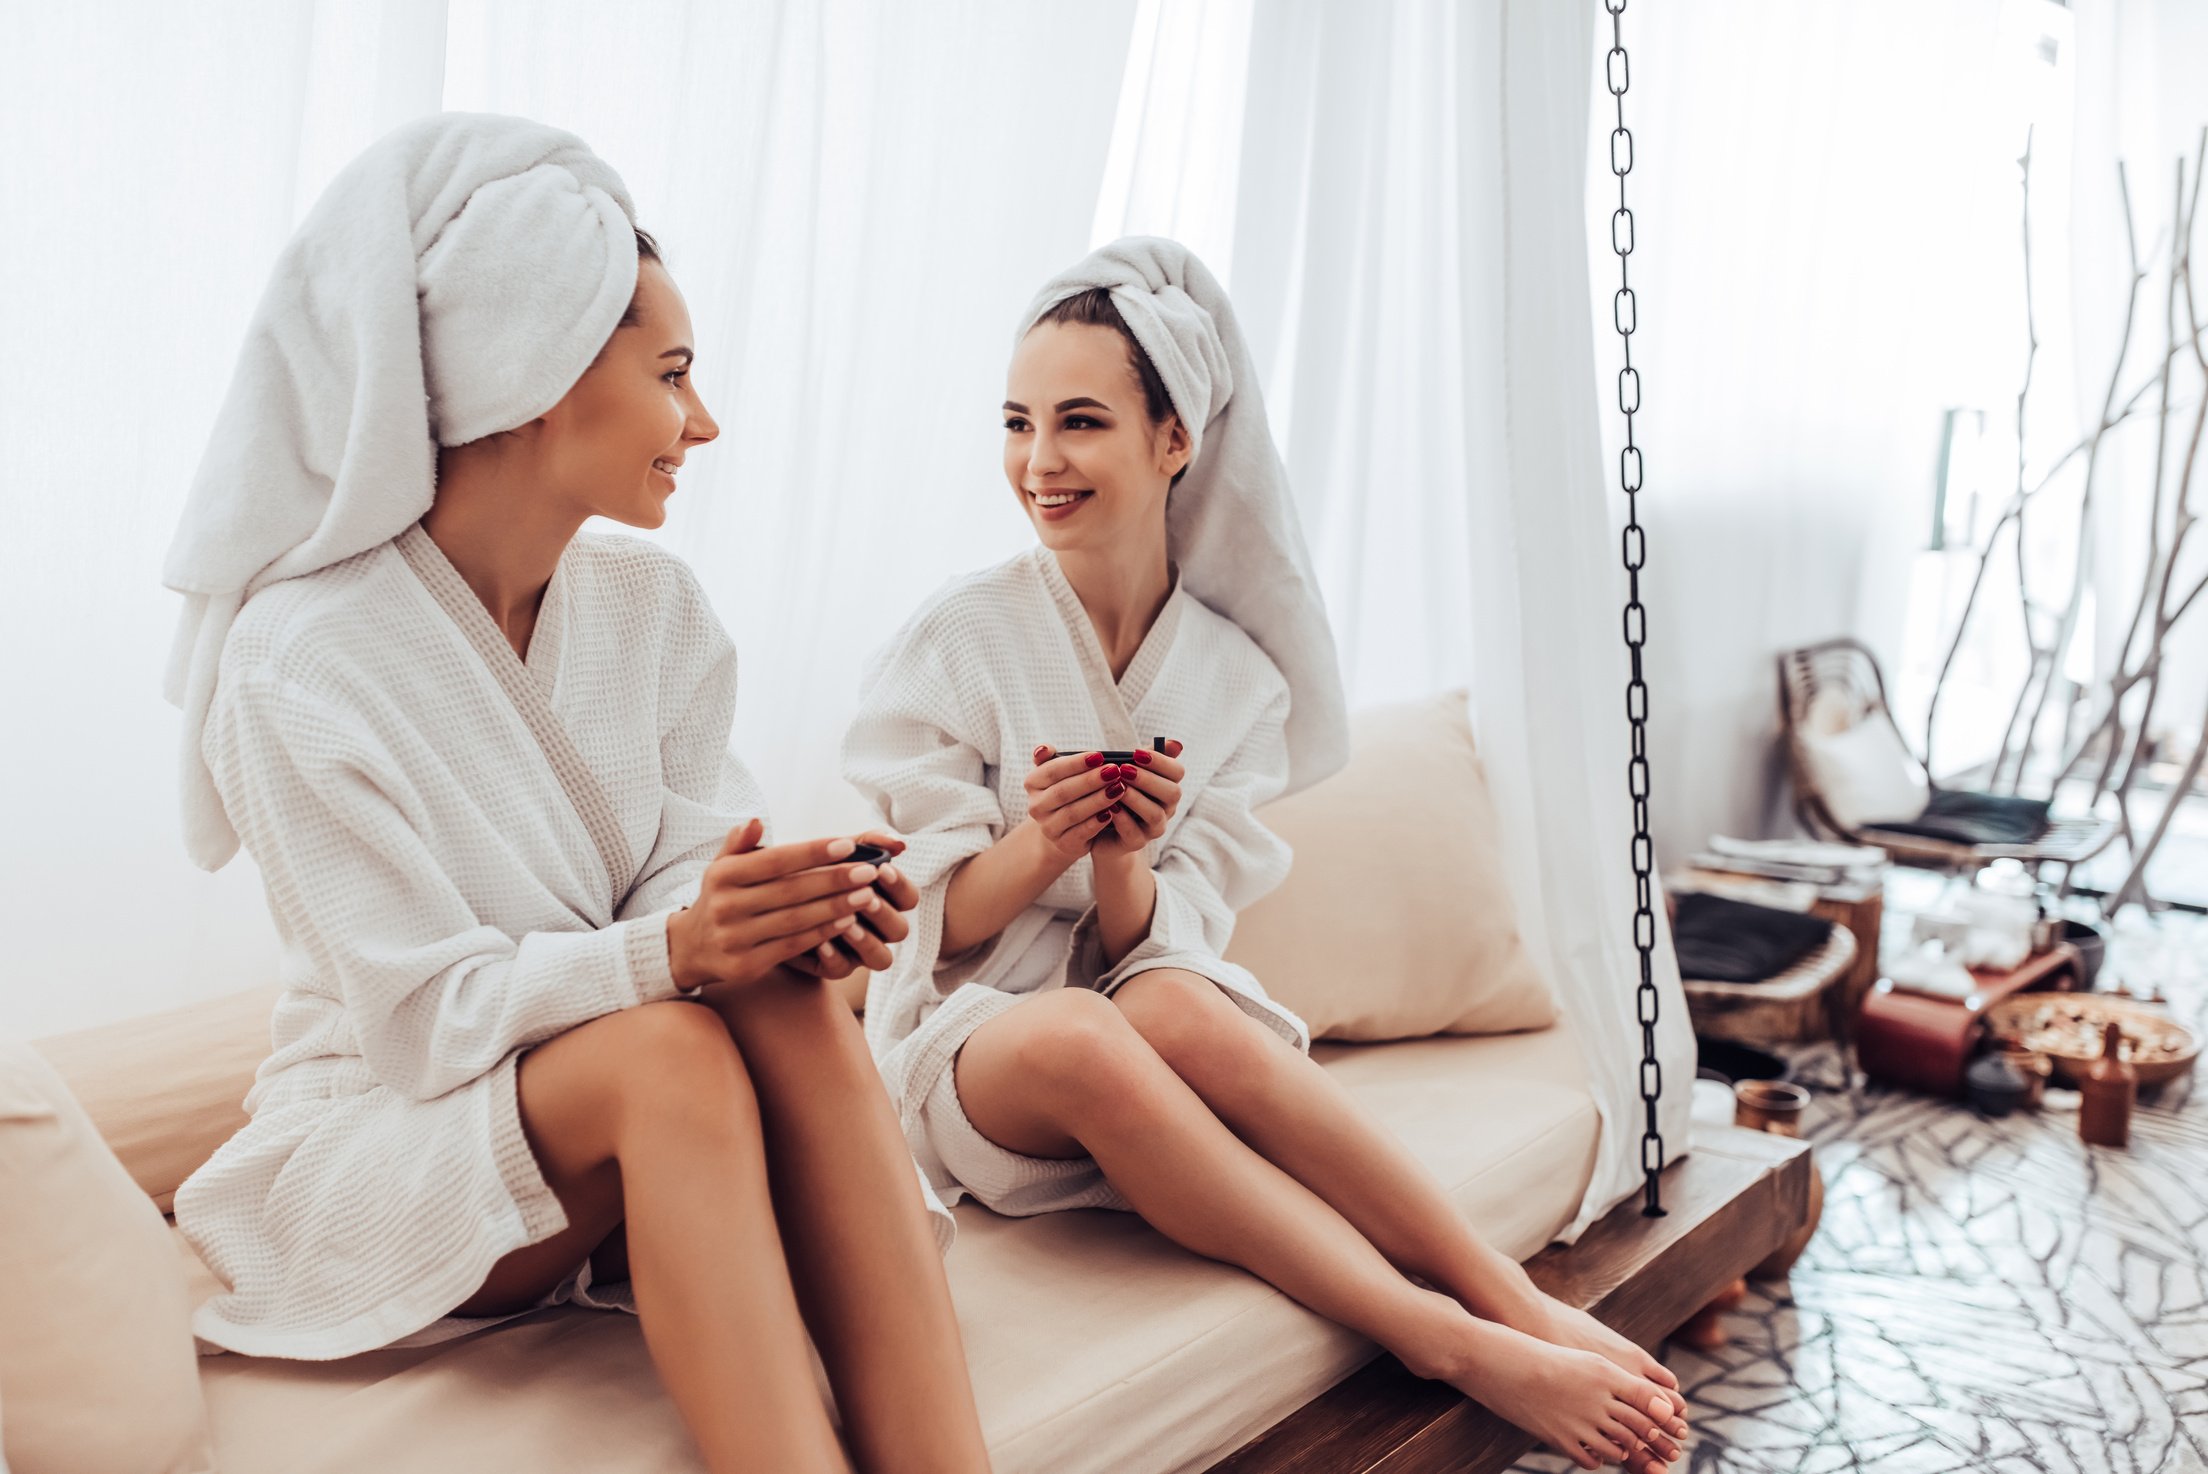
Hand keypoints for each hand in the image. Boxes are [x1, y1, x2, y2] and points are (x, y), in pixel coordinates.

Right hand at [666, 820, 892, 990]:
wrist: (691, 948)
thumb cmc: (721, 897)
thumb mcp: (722, 866)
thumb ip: (740, 843)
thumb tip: (756, 821)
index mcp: (722, 875)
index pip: (775, 861)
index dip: (813, 853)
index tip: (848, 844)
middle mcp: (726, 906)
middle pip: (791, 891)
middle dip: (834, 880)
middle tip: (870, 871)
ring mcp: (735, 938)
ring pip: (796, 920)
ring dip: (836, 907)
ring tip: (868, 895)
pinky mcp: (746, 965)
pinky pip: (793, 946)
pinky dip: (822, 933)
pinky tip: (848, 921)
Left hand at [784, 830, 919, 977]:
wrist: (770, 899)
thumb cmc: (811, 870)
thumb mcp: (836, 852)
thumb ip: (868, 843)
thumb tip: (900, 844)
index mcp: (885, 899)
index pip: (909, 897)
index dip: (899, 886)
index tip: (881, 869)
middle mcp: (878, 929)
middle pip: (900, 930)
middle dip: (885, 914)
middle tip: (867, 898)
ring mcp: (859, 951)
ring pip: (881, 958)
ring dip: (867, 941)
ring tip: (848, 924)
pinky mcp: (833, 966)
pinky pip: (841, 969)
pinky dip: (834, 956)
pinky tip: (820, 942)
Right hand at [1022, 747, 1123, 863]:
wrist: (1062, 829)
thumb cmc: (1064, 791)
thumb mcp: (1056, 773)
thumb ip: (1050, 758)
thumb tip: (1043, 749)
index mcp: (1033, 783)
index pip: (1052, 770)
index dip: (1076, 763)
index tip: (1099, 756)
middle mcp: (1036, 806)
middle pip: (1063, 791)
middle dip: (1091, 780)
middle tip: (1114, 771)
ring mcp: (1048, 827)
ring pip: (1073, 812)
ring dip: (1098, 800)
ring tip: (1119, 788)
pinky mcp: (1063, 844)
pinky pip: (1081, 832)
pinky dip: (1097, 822)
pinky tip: (1112, 812)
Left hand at [1090, 740, 1183, 863]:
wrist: (1100, 826)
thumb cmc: (1117, 791)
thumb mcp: (1129, 771)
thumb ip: (1147, 757)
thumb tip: (1176, 744)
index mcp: (1167, 786)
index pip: (1177, 772)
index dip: (1161, 761)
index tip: (1137, 753)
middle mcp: (1167, 808)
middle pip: (1172, 793)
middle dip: (1148, 779)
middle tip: (1124, 770)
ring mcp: (1154, 828)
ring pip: (1155, 814)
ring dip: (1136, 799)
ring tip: (1116, 787)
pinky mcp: (1137, 843)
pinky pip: (1134, 833)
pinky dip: (1123, 819)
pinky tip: (1110, 807)